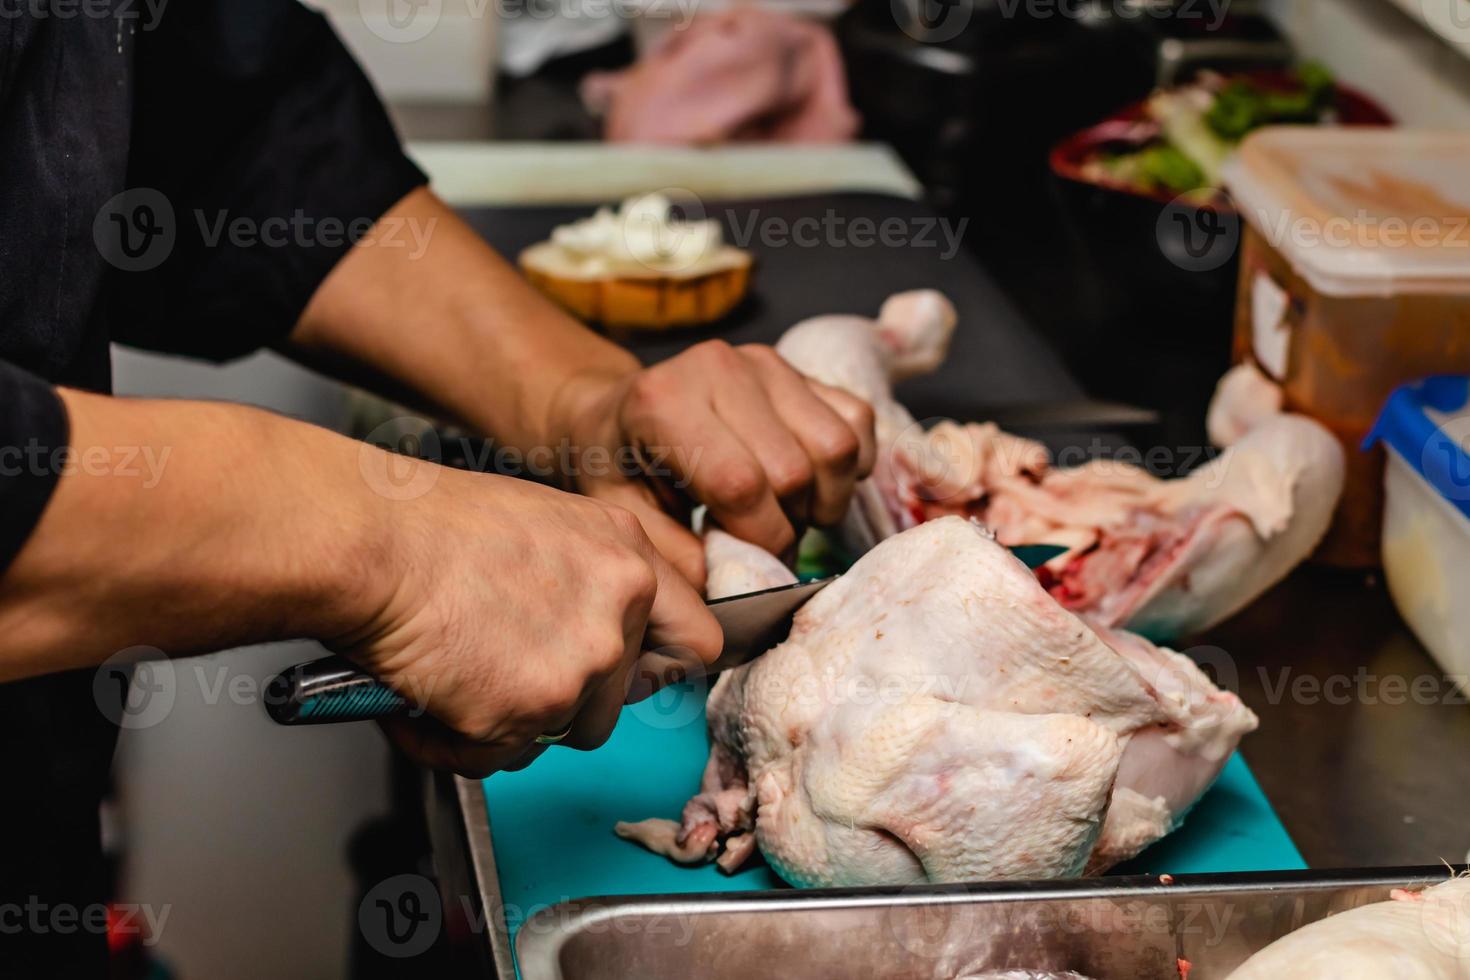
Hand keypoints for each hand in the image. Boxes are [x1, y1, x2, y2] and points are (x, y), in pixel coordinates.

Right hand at [336, 465, 721, 776]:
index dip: (658, 666)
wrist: (373, 543)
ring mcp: (579, 668)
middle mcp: (619, 614)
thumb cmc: (431, 524)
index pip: (694, 641)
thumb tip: (593, 627)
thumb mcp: (544, 523)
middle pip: (618, 699)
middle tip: (503, 668)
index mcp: (628, 559)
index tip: (630, 676)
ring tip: (457, 677)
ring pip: (562, 733)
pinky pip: (497, 757)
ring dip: (513, 723)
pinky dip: (454, 741)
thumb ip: (589, 577)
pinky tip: (425, 697)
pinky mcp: (526, 713)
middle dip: (564, 699)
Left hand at [548, 341, 876, 586]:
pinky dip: (847, 466)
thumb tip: (732, 587)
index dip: (759, 540)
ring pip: (837, 447)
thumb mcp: (624, 515)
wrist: (622, 409)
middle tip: (763, 544)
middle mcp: (718, 368)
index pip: (741, 484)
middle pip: (793, 471)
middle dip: (788, 526)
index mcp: (664, 402)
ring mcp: (764, 362)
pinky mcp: (798, 367)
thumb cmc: (620, 466)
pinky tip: (810, 483)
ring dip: (825, 498)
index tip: (750, 565)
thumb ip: (673, 556)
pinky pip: (857, 420)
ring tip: (787, 514)